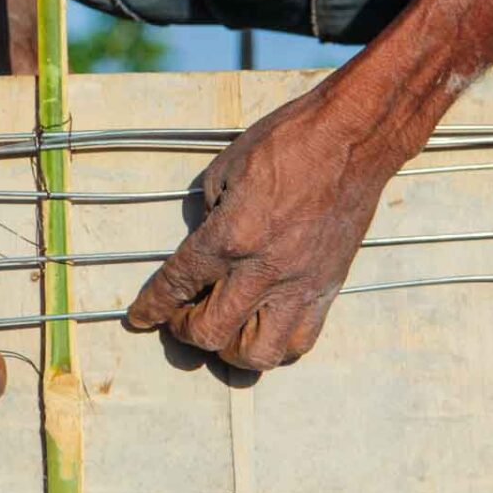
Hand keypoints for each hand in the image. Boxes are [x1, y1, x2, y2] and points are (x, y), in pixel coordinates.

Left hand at [127, 85, 410, 369]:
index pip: (178, 284)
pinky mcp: (328, 289)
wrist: (353, 139)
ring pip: (258, 354)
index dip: (152, 307)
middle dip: (185, 331)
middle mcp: (263, 270)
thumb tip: (201, 241)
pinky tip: (264, 325)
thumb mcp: (226, 169)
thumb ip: (208, 215)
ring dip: (230, 349)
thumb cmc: (287, 143)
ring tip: (225, 327)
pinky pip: (300, 341)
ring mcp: (299, 285)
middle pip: (211, 333)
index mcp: (231, 235)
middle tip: (182, 316)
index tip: (139, 318)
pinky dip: (276, 345)